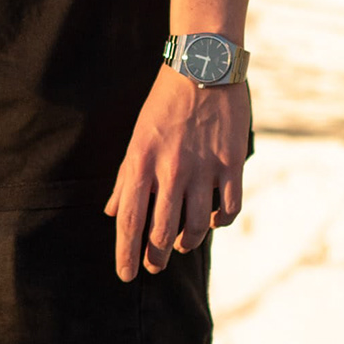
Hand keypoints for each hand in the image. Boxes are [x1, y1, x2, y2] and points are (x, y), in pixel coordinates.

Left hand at [105, 70, 249, 282]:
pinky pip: (228, 209)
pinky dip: (220, 223)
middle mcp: (171, 171)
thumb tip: (112, 213)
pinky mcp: (232, 165)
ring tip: (181, 244)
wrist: (203, 67)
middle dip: (156, 257)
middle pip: (162, 232)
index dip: (126, 255)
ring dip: (187, 243)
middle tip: (155, 266)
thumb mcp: (137, 139)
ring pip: (196, 227)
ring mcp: (204, 169)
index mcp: (142, 163)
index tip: (126, 276)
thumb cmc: (165, 104)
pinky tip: (213, 222)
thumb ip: (126, 179)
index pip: (130, 222)